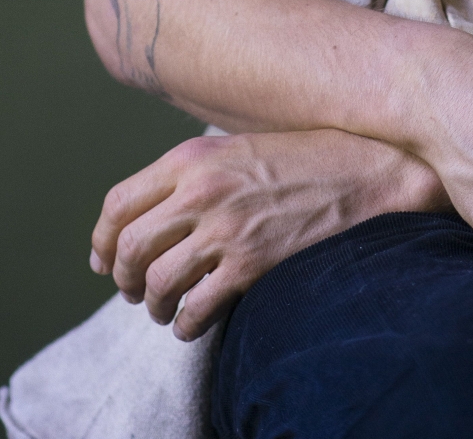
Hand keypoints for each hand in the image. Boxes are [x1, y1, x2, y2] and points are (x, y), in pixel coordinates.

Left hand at [89, 128, 445, 340]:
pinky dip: (186, 326)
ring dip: (153, 305)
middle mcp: (200, 193)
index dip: (103, 239)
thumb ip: (196, 173)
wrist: (370, 170)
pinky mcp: (251, 266)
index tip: (103, 259)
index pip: (119, 204)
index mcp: (191, 158)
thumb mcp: (241, 146)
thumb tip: (155, 211)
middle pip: (128, 248)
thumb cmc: (308, 156)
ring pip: (156, 284)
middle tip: (132, 290)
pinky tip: (194, 324)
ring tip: (164, 310)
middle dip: (122, 278)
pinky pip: (195, 311)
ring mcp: (225, 230)